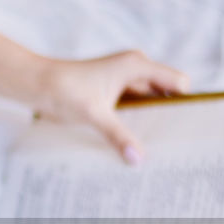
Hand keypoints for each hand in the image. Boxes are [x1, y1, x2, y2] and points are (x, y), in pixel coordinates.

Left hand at [34, 49, 188, 163]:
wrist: (36, 83)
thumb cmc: (65, 89)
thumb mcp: (95, 115)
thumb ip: (118, 135)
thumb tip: (137, 158)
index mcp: (136, 65)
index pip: (178, 82)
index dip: (185, 101)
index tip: (186, 123)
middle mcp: (134, 68)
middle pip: (165, 92)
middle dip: (168, 114)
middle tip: (173, 139)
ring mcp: (123, 78)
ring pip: (148, 101)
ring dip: (150, 119)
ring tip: (155, 143)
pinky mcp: (112, 90)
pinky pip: (133, 106)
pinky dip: (134, 120)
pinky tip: (133, 139)